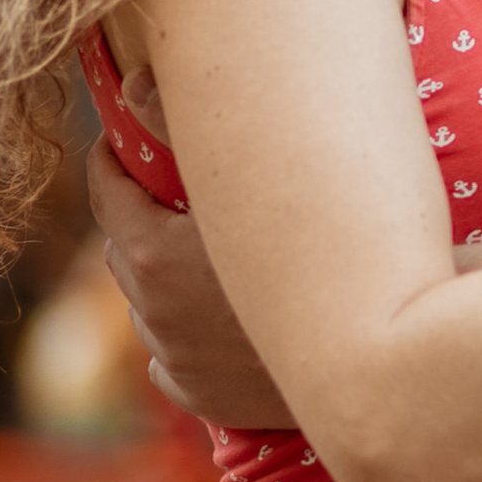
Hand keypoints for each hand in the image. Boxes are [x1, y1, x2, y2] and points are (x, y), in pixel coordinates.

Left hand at [89, 102, 295, 430]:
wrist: (375, 348)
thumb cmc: (323, 249)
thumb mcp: (253, 178)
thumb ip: (184, 126)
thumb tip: (130, 84)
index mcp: (152, 255)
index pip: (106, 191)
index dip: (114, 161)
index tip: (124, 144)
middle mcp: (153, 312)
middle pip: (122, 251)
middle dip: (140, 221)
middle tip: (178, 199)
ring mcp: (177, 359)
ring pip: (148, 307)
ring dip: (164, 284)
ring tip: (210, 263)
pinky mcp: (201, 397)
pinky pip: (171, 360)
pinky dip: (184, 339)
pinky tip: (219, 325)